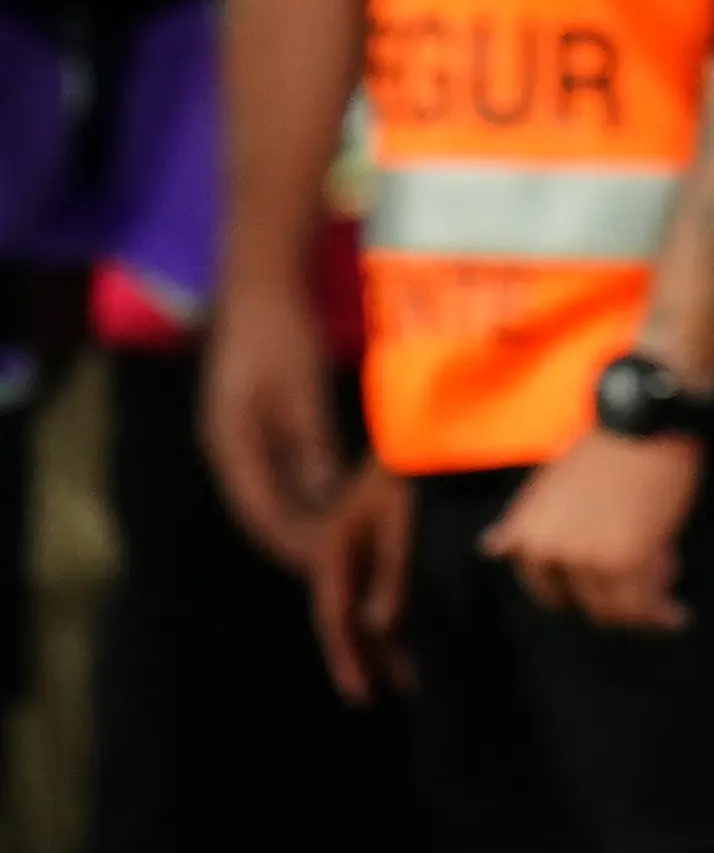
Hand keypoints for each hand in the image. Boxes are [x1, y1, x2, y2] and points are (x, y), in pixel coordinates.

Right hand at [202, 271, 345, 573]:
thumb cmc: (282, 330)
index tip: (330, 571)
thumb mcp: (302, 388)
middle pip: (262, 509)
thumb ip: (311, 443)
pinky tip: (337, 500)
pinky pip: (278, 469)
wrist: (263, 281)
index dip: (294, 543)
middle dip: (299, 540)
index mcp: (230, 443)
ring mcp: (239, 434)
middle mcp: (228, 446)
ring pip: (270, 492)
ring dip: (303, 518)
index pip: (261, 511)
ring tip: (345, 547)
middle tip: (344, 570)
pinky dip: (305, 489)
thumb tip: (325, 496)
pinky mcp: (255, 422)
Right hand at [309, 465, 416, 704]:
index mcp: (333, 549)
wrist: (422, 428)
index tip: (363, 697)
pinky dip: (396, 620)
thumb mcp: (403, 518)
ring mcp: (356, 549)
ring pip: (363, 609)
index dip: (347, 659)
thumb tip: (381, 626)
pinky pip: (380, 592)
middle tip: (382, 699)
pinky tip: (413, 640)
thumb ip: (393, 570)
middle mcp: (337, 553)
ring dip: (383, 645)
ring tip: (408, 683)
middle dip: (364, 660)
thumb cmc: (413, 469)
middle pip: (346, 620)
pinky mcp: (377, 543)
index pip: (335, 617)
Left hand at [483, 432, 700, 631]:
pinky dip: (661, 615)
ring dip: (644, 612)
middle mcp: (551, 553)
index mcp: (529, 536)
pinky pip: (643, 604)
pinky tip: (678, 615)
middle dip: (619, 599)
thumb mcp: (548, 484)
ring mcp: (588, 559)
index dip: (582, 589)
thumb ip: (523, 523)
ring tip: (668, 603)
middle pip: (587, 603)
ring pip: (617, 610)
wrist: (643, 422)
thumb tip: (489, 547)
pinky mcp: (628, 559)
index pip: (548, 589)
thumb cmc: (604, 447)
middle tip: (651, 581)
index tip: (608, 586)